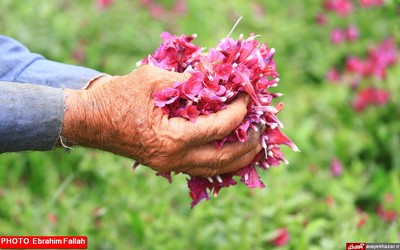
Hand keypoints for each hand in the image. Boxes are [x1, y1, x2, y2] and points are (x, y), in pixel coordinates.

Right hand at [61, 65, 262, 176]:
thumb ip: (188, 81)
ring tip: (254, 144)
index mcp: (172, 139)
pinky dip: (219, 161)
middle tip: (261, 128)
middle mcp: (174, 159)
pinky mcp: (166, 164)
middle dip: (247, 144)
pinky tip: (229, 151)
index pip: (218, 128)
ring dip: (237, 157)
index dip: (237, 112)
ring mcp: (169, 166)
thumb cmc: (117, 97)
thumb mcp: (153, 80)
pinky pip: (200, 168)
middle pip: (223, 159)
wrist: (89, 120)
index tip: (247, 98)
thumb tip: (215, 78)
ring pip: (214, 169)